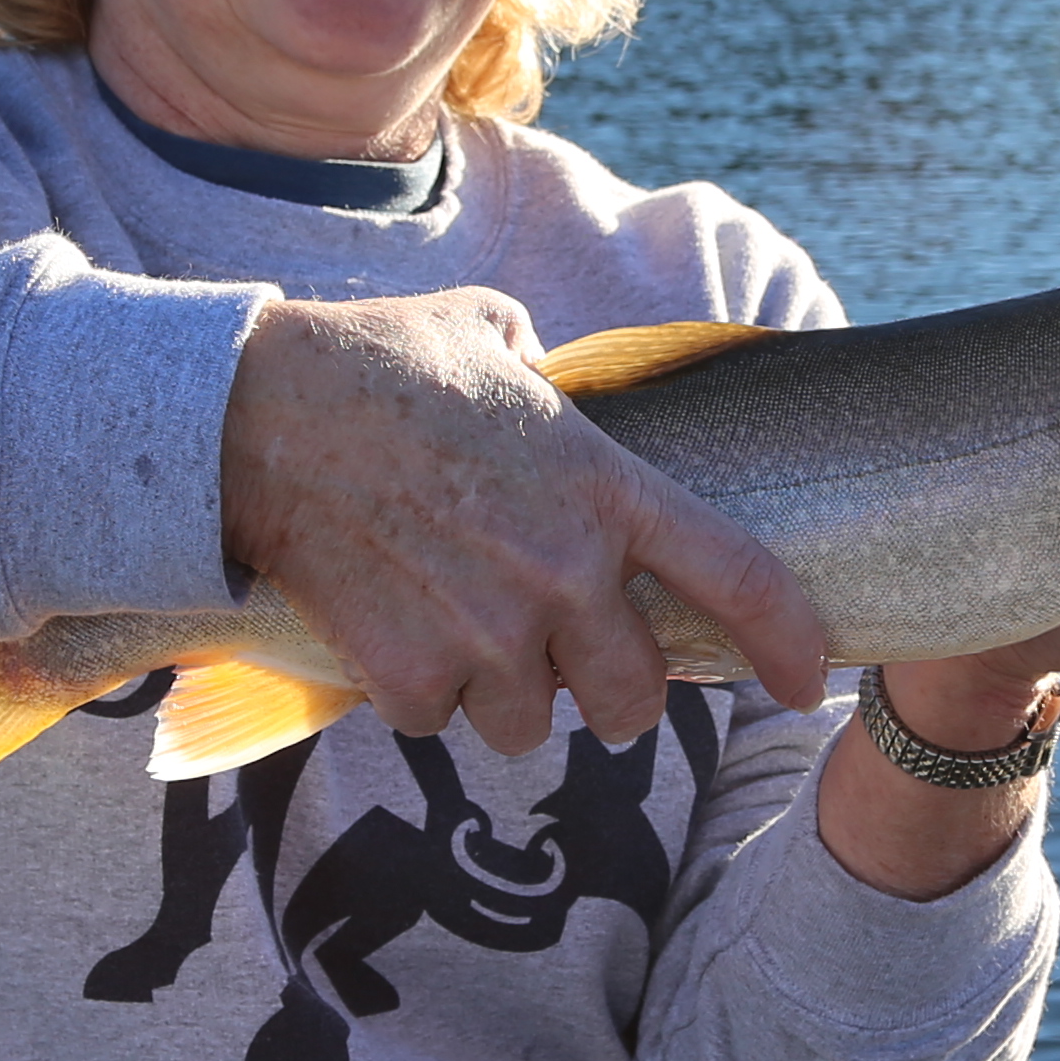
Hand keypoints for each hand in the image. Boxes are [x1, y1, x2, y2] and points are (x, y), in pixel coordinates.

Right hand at [221, 291, 829, 753]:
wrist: (252, 415)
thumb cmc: (376, 361)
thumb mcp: (493, 336)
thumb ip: (552, 382)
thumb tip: (554, 390)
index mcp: (604, 489)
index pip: (739, 579)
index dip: (788, 644)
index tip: (807, 683)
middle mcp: (563, 575)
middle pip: (633, 700)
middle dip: (607, 690)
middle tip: (563, 654)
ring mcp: (487, 635)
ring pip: (529, 724)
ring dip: (503, 691)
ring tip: (456, 624)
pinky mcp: (409, 675)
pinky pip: (437, 719)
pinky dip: (418, 689)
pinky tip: (390, 623)